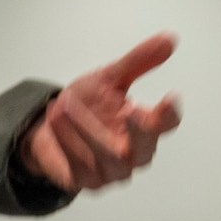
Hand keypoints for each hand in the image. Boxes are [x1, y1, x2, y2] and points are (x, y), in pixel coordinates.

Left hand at [18, 33, 182, 191]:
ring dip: (85, 130)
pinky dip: (67, 140)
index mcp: (145, 127)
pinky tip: (56, 118)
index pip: (165, 123)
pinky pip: (80, 166)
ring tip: (65, 104)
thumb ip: (138, 62)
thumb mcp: (110, 78)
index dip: (169, 113)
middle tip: (130, 110)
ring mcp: (111, 172)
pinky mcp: (86, 182)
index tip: (171, 98)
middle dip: (139, 131)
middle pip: (145, 150)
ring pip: (108, 158)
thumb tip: (169, 39)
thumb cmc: (88, 105)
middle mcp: (133, 154)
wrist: (50, 126)